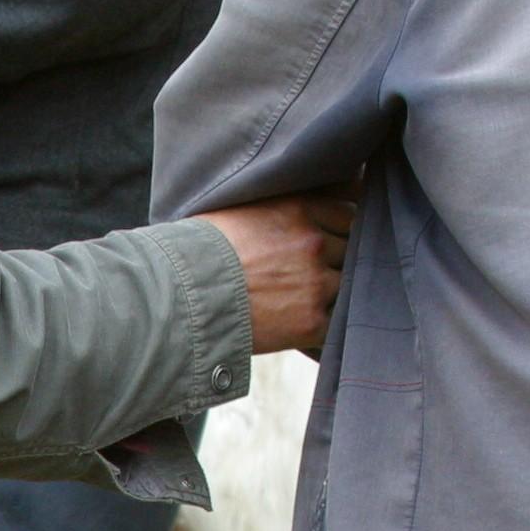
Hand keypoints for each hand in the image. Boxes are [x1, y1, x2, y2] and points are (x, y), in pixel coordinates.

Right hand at [196, 189, 353, 353]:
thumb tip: (288, 210)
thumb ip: (274, 207)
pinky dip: (328, 323)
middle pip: (353, 246)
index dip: (344, 224)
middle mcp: (313, 241)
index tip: (339, 234)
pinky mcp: (311, 321)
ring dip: (336, 290)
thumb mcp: (236, 210)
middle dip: (341, 257)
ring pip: (349, 283)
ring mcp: (316, 282)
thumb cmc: (193, 253)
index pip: (348, 209)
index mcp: (298, 207)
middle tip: (320, 269)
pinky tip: (310, 322)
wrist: (176, 298)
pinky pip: (338, 322)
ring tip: (312, 297)